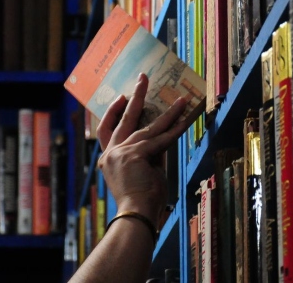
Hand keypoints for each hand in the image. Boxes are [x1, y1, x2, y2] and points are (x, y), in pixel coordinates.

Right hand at [96, 73, 187, 225]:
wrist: (137, 215)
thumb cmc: (142, 199)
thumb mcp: (145, 170)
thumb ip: (151, 152)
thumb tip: (165, 132)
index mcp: (108, 159)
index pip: (106, 130)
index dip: (113, 111)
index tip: (122, 97)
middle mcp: (111, 153)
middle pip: (124, 118)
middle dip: (136, 95)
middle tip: (143, 77)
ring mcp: (122, 153)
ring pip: (149, 126)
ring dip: (168, 112)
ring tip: (181, 99)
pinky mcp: (136, 155)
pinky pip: (161, 139)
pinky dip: (176, 129)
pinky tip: (187, 118)